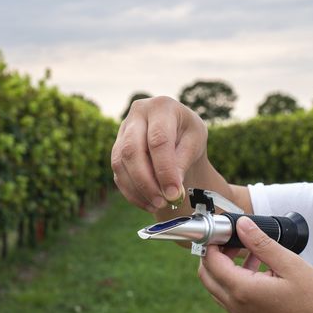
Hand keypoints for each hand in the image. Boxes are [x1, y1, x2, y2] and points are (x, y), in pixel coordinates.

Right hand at [111, 96, 207, 212]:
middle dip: (146, 181)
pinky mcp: (117, 148)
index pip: (158, 140)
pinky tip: (148, 203)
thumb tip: (172, 188)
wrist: (175, 131)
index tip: (173, 193)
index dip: (164, 169)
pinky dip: (132, 192)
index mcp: (161, 107)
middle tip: (162, 202)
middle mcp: (137, 114)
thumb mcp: (195, 140)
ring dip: (138, 189)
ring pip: (120, 163)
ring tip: (158, 204)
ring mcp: (123, 131)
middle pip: (132, 150)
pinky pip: (118, 173)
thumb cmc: (187, 133)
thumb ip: (184, 160)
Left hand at [198, 217, 312, 312]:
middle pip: (206, 275)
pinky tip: (256, 267)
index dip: (213, 242)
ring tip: (248, 250)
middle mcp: (236, 306)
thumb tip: (242, 225)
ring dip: (224, 266)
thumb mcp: (289, 264)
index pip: (211, 262)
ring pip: (216, 286)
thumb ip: (261, 243)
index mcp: (243, 291)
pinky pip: (229, 296)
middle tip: (230, 239)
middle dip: (213, 254)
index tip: (222, 230)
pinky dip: (234, 279)